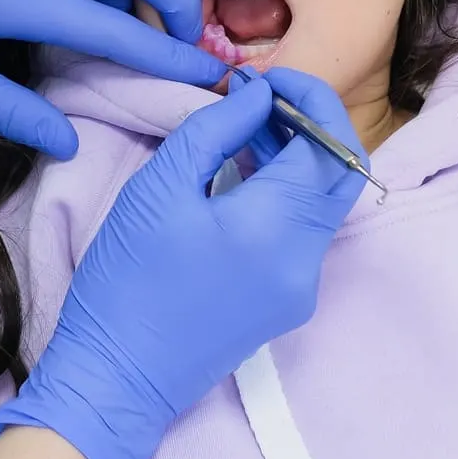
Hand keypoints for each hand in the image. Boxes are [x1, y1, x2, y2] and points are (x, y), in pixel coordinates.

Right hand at [0, 68, 366, 458]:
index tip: (262, 78)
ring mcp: (301, 287)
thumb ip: (215, 130)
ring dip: (296, 157)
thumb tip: (258, 96)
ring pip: (323, 202)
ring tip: (241, 128)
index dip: (305, 97)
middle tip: (261, 98)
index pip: (329, 143)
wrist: (116, 380)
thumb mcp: (159, 188)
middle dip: (312, 123)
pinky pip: (301, 232)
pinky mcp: (285, 303)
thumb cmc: (127, 280)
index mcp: (279, 228)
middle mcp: (306, 259)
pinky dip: (284, 193)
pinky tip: (239, 174)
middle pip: (342, 173)